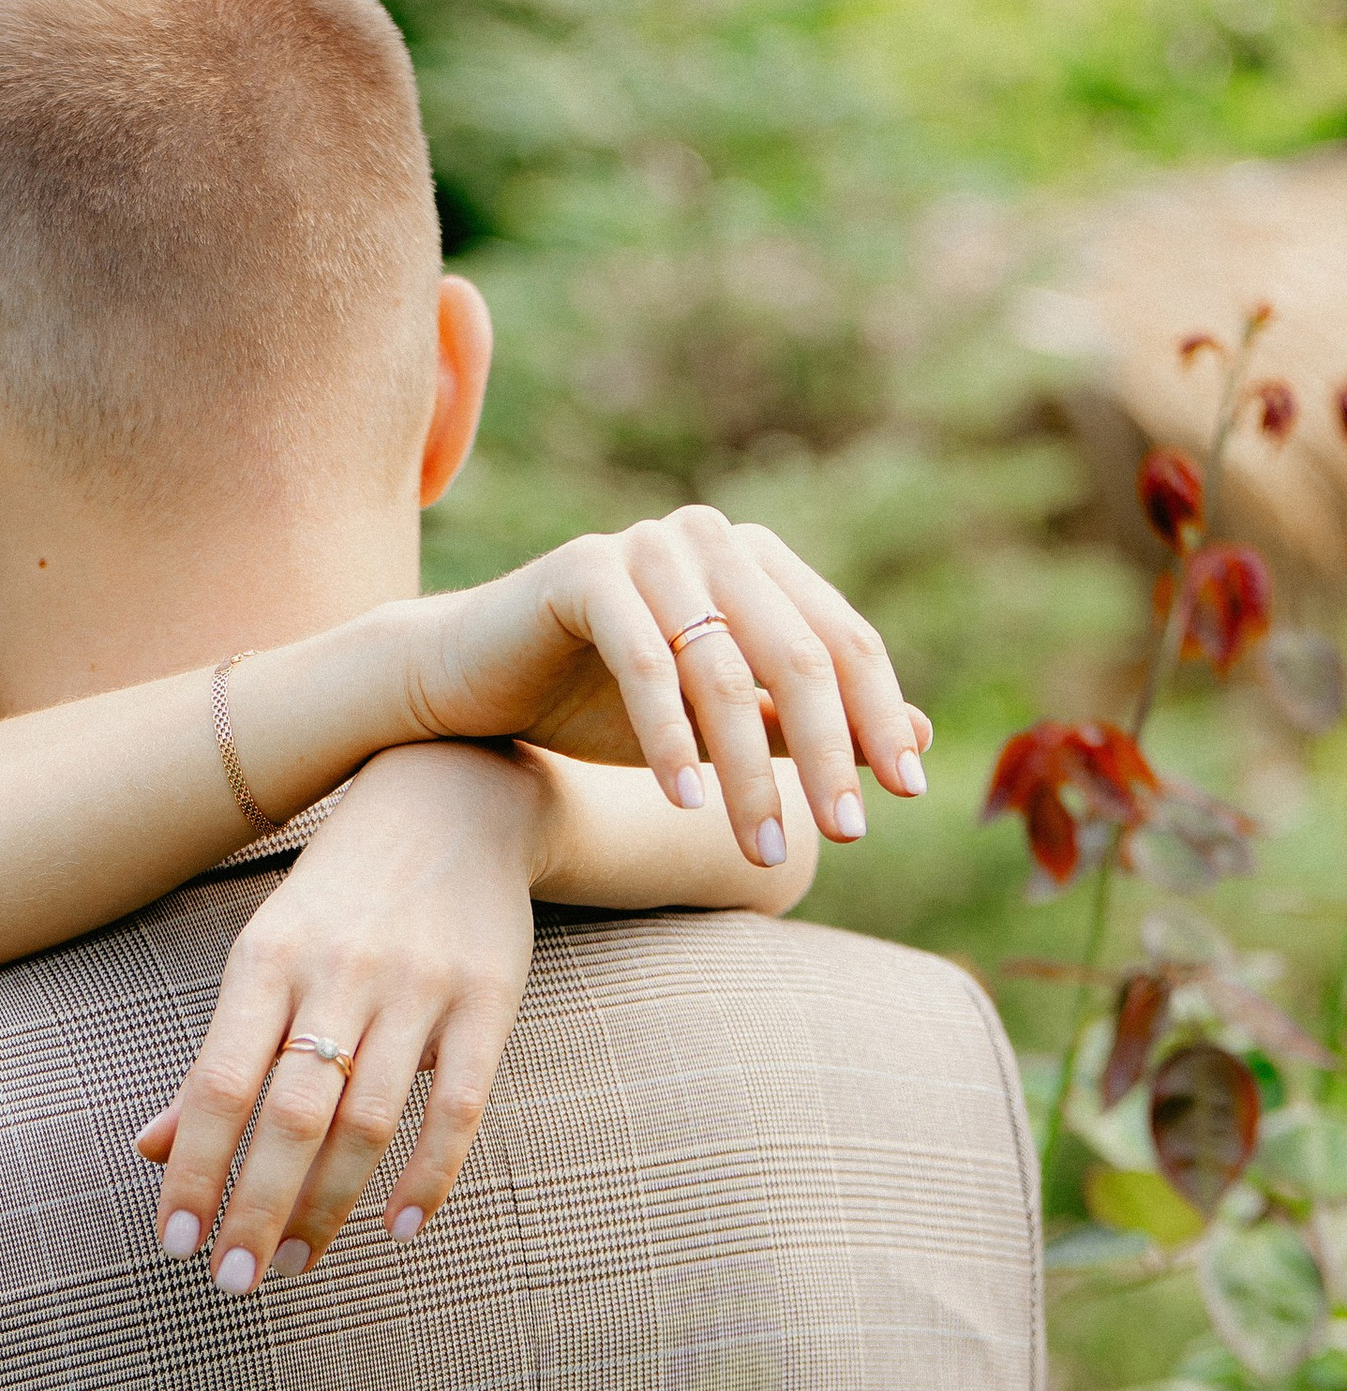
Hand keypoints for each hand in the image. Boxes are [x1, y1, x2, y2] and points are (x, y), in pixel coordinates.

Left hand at [133, 746, 540, 1293]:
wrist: (453, 795)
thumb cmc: (341, 897)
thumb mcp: (265, 957)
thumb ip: (217, 1057)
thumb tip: (150, 1150)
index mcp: (266, 961)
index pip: (217, 1084)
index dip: (193, 1168)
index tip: (173, 1243)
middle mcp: (338, 972)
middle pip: (290, 1115)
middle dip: (256, 1207)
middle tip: (233, 1282)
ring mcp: (417, 986)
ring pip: (367, 1120)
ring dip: (329, 1205)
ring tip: (297, 1260)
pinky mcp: (488, 999)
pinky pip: (458, 1105)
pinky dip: (428, 1174)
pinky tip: (399, 1228)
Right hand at [410, 507, 929, 867]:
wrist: (467, 681)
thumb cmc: (593, 700)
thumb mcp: (716, 723)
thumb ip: (802, 724)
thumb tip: (922, 739)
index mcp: (756, 561)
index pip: (844, 640)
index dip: (881, 717)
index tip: (906, 795)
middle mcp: (710, 539)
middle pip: (799, 655)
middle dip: (830, 754)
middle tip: (847, 836)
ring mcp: (647, 547)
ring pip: (725, 671)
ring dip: (749, 773)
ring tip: (763, 851)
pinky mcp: (583, 572)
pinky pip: (646, 665)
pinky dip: (668, 742)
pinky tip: (684, 806)